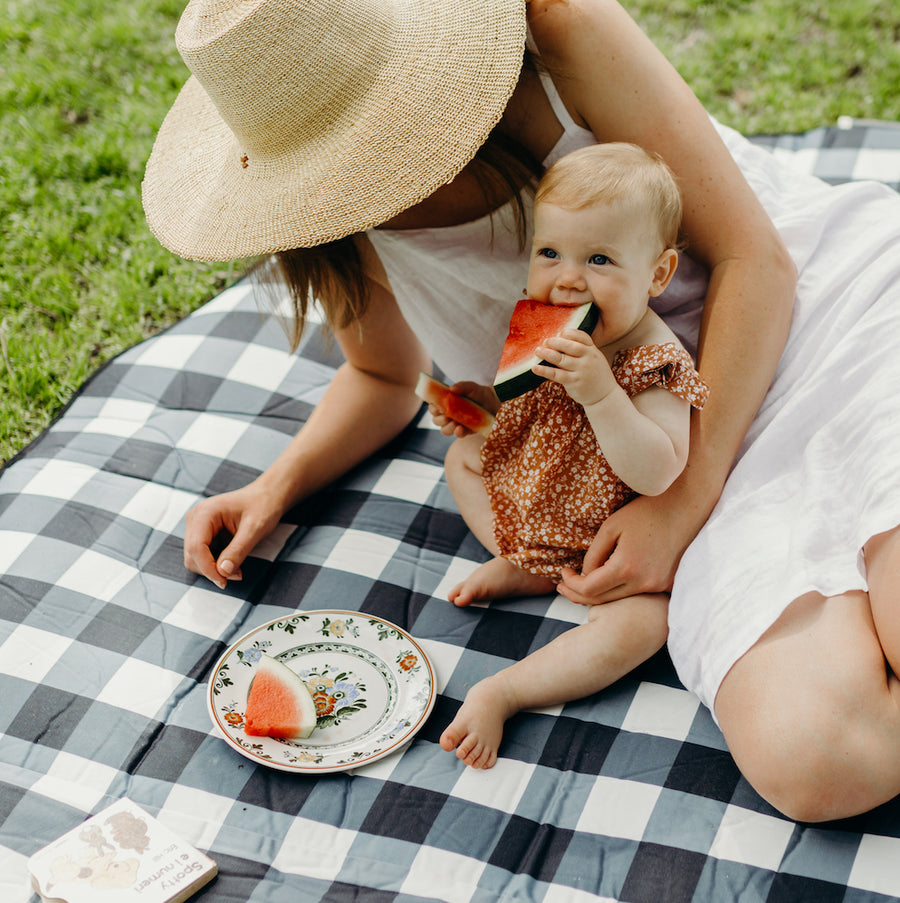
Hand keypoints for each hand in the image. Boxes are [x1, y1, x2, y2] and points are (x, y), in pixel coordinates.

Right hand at [183, 483, 283, 588]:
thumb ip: (238, 551)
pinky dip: (215, 565)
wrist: (267, 496)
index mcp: (205, 512)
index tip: (224, 581)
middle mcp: (196, 518)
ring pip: (194, 558)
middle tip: (237, 575)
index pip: (195, 547)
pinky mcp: (203, 534)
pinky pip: (202, 556)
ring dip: (213, 569)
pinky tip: (232, 563)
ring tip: (237, 569)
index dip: (208, 568)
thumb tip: (222, 572)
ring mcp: (197, 526)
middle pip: (191, 555)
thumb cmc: (263, 506)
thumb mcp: (255, 529)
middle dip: (211, 570)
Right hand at [428, 380, 498, 436]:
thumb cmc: (480, 394)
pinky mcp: (466, 431)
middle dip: (439, 419)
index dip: (433, 408)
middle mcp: (449, 414)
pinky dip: (457, 433)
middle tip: (447, 416)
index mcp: (447, 403)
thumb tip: (451, 389)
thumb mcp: (471, 387)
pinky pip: (458, 435)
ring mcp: (457, 424)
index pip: (434, 407)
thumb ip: (462, 386)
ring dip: (447, 427)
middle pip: (436, 420)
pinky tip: (460, 428)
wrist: (496, 403)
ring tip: (455, 422)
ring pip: (444, 430)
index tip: (438, 407)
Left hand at [533, 329, 615, 406]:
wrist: (605, 396)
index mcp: (593, 350)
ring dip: (547, 354)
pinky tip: (535, 368)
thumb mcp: (594, 358)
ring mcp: (581, 371)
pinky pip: (556, 375)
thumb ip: (581, 349)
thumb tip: (558, 339)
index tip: (559, 333)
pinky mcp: (574, 382)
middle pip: (570, 346)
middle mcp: (588, 359)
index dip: (569, 333)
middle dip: (556, 342)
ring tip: (537, 351)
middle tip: (545, 341)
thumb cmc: (595, 374)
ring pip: (561, 359)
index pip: (581, 337)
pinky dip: (544, 371)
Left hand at [557, 493, 688, 604]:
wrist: (684, 507)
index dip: (571, 584)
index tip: (563, 573)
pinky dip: (619, 590)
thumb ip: (593, 554)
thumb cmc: (645, 511)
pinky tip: (607, 582)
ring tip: (580, 585)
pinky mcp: (667, 584)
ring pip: (619, 599)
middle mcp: (644, 583)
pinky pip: (637, 593)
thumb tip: (585, 575)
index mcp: (626, 568)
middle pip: (602, 601)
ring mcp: (658, 586)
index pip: (589, 589)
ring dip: (598, 594)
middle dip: (578, 594)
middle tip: (563, 586)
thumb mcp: (610, 528)